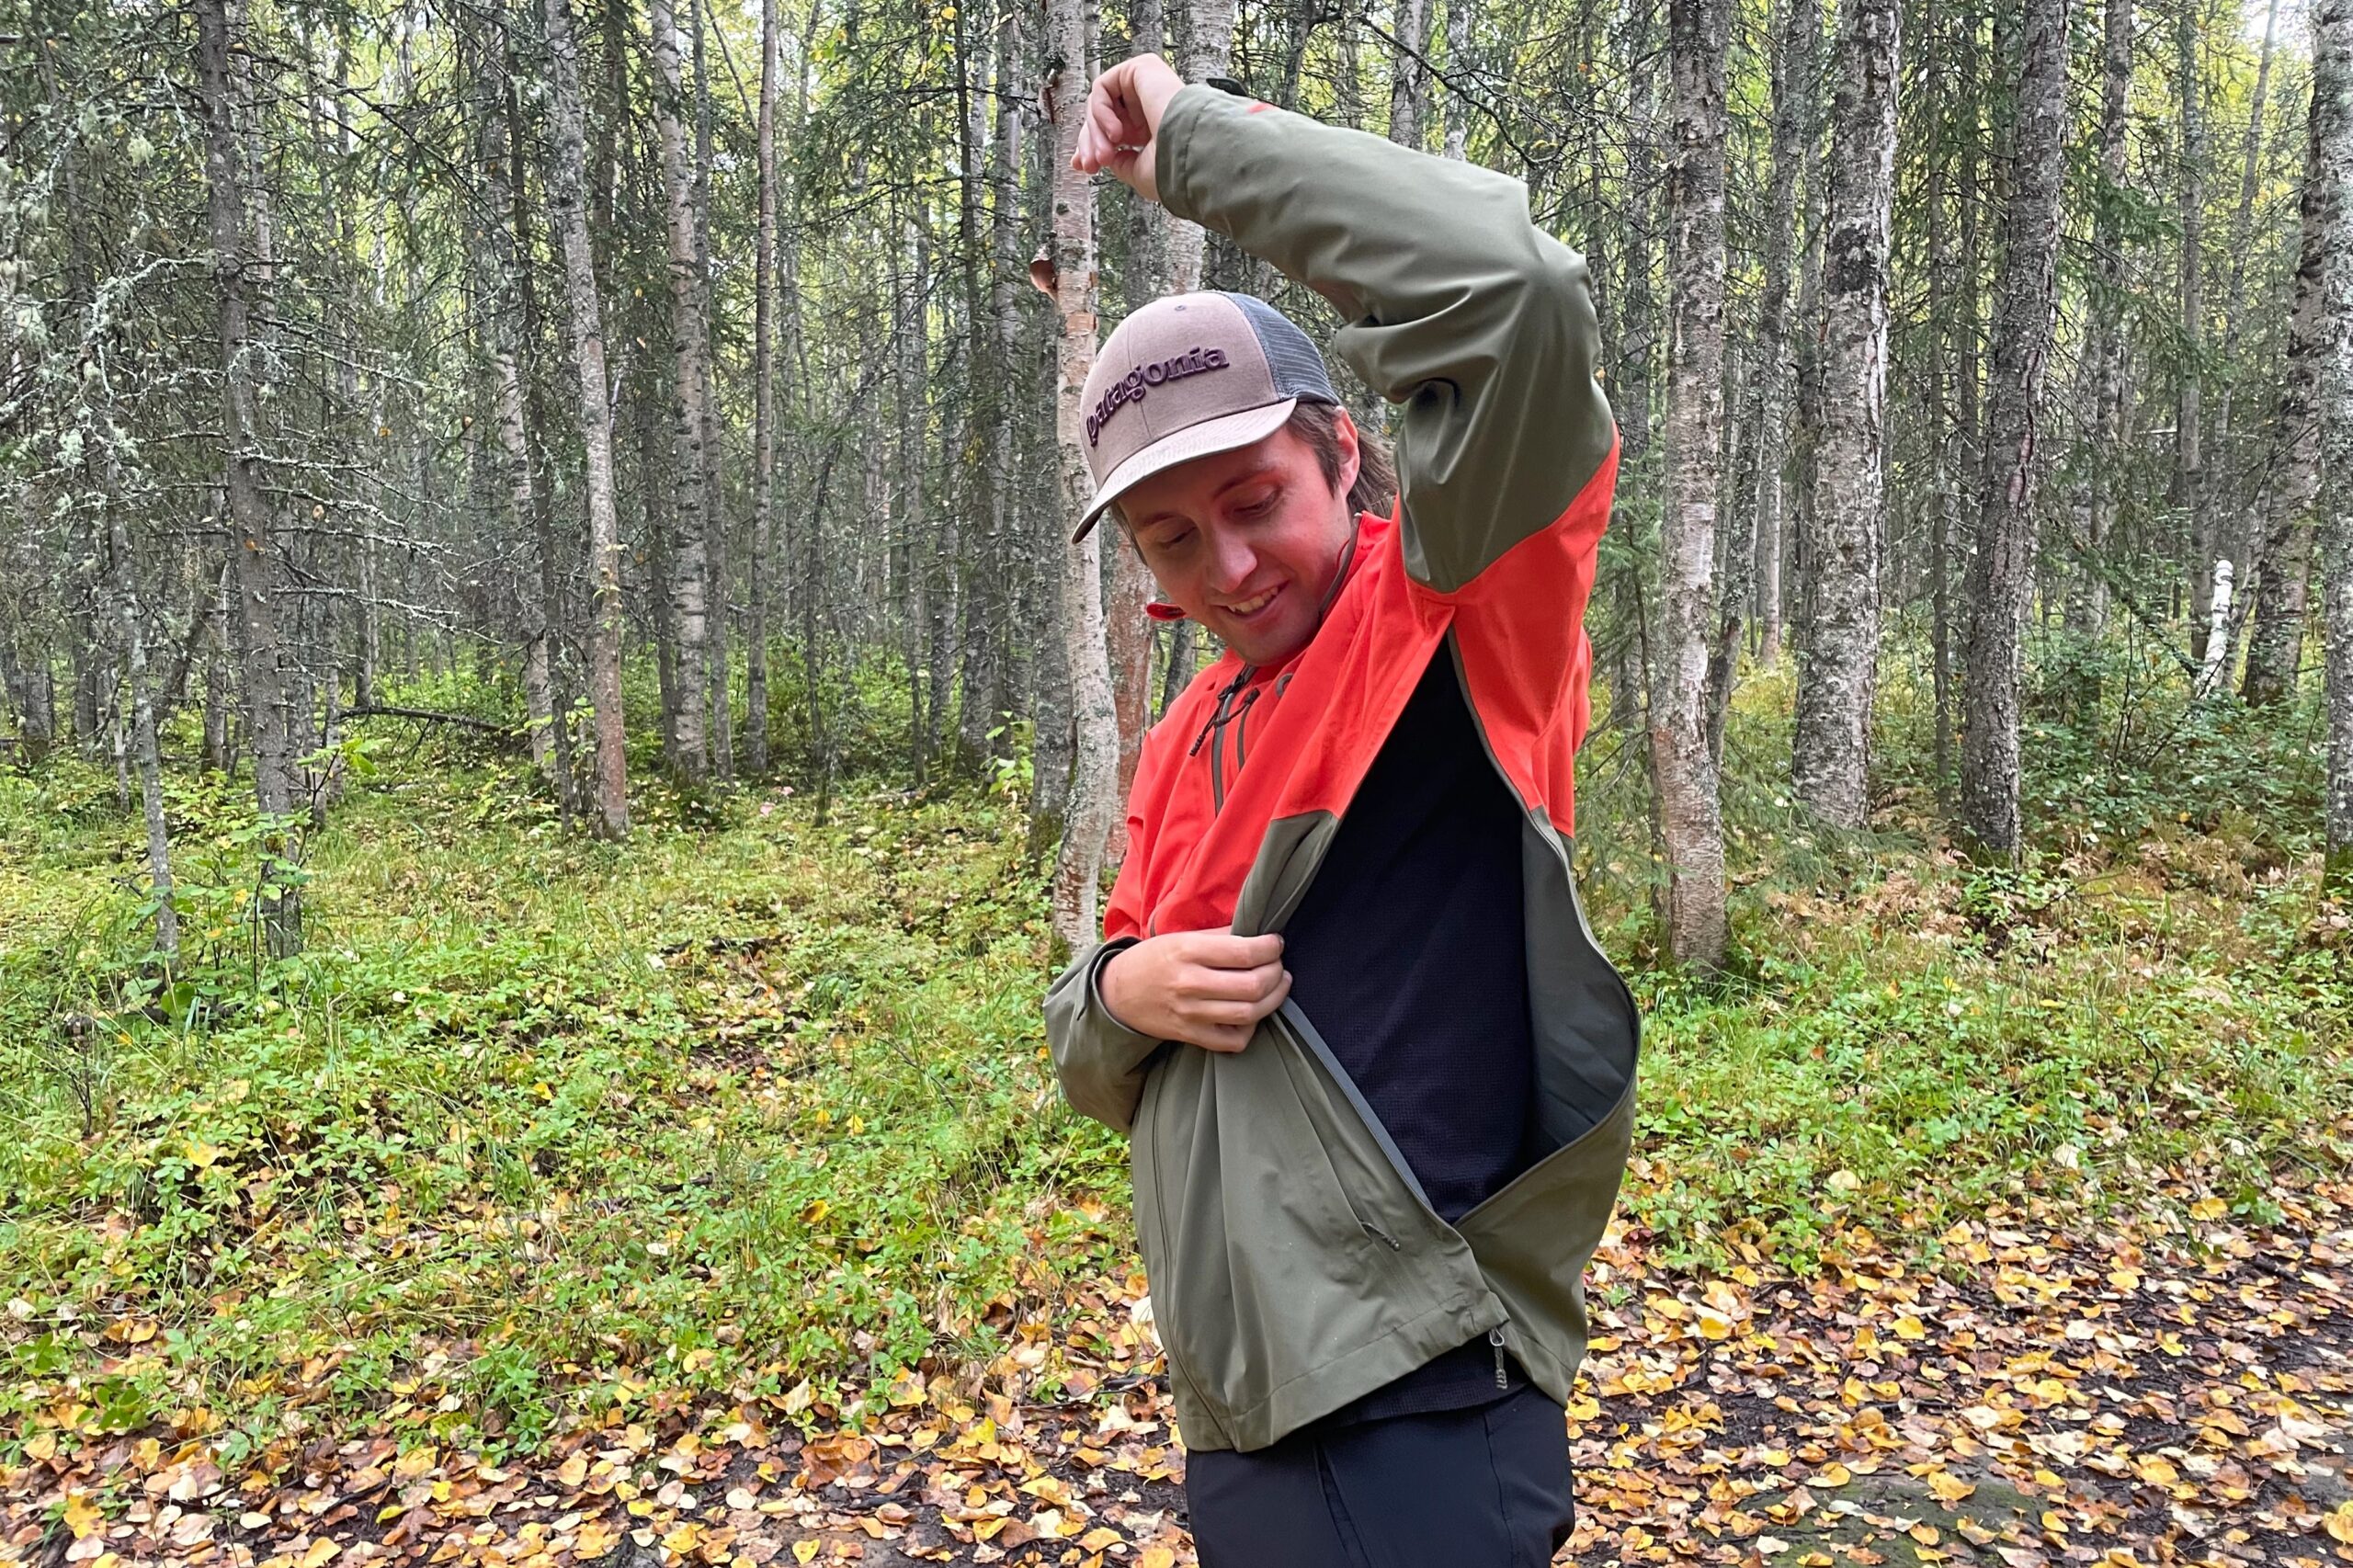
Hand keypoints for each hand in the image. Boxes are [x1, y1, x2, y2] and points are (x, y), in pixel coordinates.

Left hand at [1070, 52, 1184, 203]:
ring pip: (1100, 103)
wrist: (1192, 149)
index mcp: (1151, 127)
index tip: (1082, 165)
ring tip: (1105, 155)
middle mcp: (1149, 105)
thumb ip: (1121, 163)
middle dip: (1091, 142)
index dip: (1093, 145)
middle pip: (1103, 115)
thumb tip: (1108, 159)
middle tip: (1090, 164)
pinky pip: (1103, 87)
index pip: (1114, 130)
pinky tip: (1115, 133)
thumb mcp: (1140, 173)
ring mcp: (1145, 86)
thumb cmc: (1176, 165)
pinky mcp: (1141, 69)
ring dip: (1095, 132)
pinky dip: (1101, 112)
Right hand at [1099, 927, 1290, 1052]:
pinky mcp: (1191, 1036)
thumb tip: (1258, 934)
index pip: (1244, 951)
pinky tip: (1253, 1012)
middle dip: (1277, 972)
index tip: (1276, 943)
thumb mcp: (1181, 938)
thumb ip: (1220, 936)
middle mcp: (1189, 984)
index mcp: (1187, 951)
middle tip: (1278, 964)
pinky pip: (1234, 1040)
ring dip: (1274, 998)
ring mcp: (1191, 1014)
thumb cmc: (1154, 960)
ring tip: (1277, 984)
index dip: (1271, 947)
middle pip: (1252, 984)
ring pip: (1249, 1013)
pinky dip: (1252, 1027)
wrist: (1119, 994)